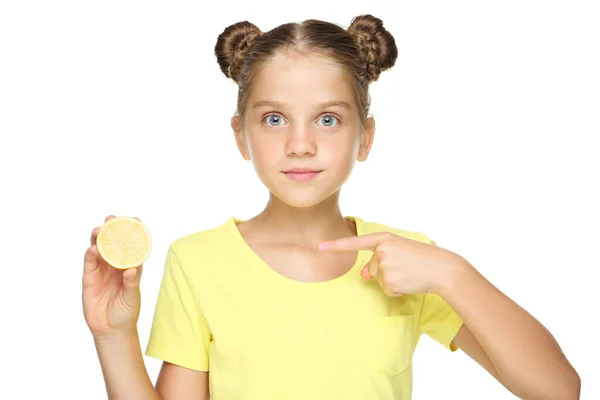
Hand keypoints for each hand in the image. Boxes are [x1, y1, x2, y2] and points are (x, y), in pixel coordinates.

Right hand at [82, 215, 143, 338]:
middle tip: (112, 219)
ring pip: (99, 249)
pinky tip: (93, 248)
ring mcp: (102, 271)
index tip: (136, 220)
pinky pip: (89, 263)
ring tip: (100, 230)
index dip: (133, 233)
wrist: (111, 330)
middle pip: (113, 244)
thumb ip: (131, 283)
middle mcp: (115, 266)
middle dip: (112, 230)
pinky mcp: (89, 278)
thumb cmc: (126, 312)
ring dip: (98, 238)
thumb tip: (131, 269)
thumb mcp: (132, 297)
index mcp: (130, 267)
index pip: (132, 247)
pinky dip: (91, 254)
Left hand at [318, 232, 458, 295]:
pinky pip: (386, 290)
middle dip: (385, 272)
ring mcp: (384, 266)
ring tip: (409, 273)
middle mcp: (381, 251)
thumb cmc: (420, 259)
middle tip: (406, 266)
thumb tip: (362, 275)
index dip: (336, 245)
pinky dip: (397, 289)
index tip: (319, 247)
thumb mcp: (397, 253)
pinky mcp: (390, 281)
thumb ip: (378, 260)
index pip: (356, 243)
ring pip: (379, 280)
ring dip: (392, 281)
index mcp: (384, 238)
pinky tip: (409, 282)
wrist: (441, 268)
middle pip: (371, 268)